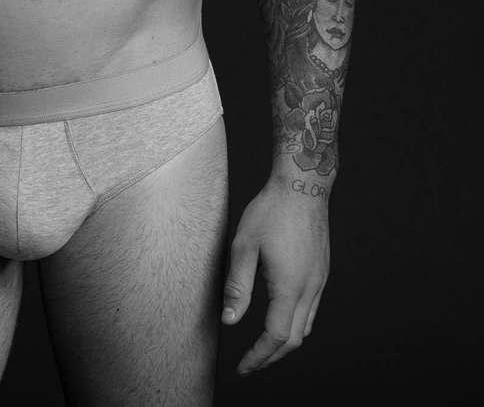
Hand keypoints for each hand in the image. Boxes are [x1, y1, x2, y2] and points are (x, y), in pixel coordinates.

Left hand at [222, 178, 330, 374]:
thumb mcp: (244, 246)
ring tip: (263, 345)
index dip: (258, 357)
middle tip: (250, 362)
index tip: (242, 367)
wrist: (303, 185)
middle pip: (294, 339)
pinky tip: (280, 313)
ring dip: (285, 341)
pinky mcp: (322, 270)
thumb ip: (238, 287)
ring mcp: (320, 280)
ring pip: (306, 326)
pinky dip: (295, 322)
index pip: (276, 337)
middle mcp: (310, 288)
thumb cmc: (270, 211)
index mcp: (290, 287)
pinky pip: (311, 308)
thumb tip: (230, 321)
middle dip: (271, 356)